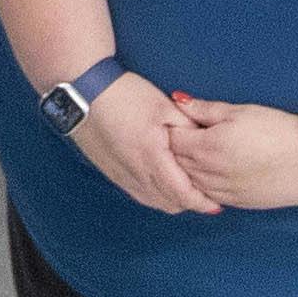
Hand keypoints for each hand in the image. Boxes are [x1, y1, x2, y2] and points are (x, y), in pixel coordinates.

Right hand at [66, 76, 220, 217]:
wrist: (82, 92)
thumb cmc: (122, 95)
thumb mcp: (164, 106)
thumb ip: (188, 127)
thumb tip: (206, 143)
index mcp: (151, 156)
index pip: (182, 193)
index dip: (201, 202)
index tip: (215, 204)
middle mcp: (135, 172)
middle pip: (169, 203)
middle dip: (190, 204)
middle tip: (206, 197)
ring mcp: (121, 175)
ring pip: (154, 202)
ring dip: (172, 201)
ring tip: (187, 191)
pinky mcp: (112, 173)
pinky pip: (139, 195)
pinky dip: (155, 196)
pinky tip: (162, 185)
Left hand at [161, 94, 297, 209]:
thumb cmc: (278, 132)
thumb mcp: (239, 112)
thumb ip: (204, 109)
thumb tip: (178, 101)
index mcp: (207, 147)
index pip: (172, 139)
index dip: (174, 127)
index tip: (181, 120)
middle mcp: (209, 173)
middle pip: (176, 161)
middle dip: (176, 148)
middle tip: (187, 134)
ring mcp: (221, 191)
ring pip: (189, 181)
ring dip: (187, 168)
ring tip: (202, 152)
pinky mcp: (235, 202)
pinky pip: (206, 195)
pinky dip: (202, 184)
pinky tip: (213, 171)